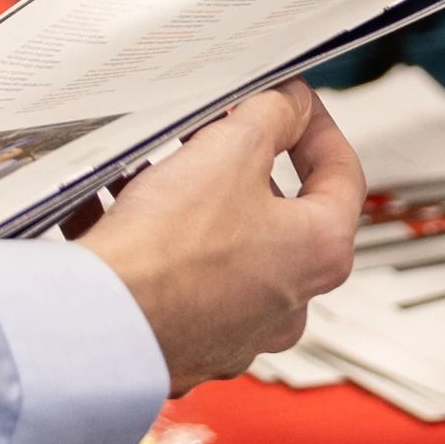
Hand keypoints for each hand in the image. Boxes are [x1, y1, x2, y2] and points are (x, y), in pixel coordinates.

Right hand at [78, 84, 368, 390]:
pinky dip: (156, 241)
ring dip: (194, 199)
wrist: (102, 325)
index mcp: (321, 253)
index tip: (293, 105)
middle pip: (281, 210)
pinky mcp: (193, 341)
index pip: (342, 173)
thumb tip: (291, 102)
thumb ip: (274, 114)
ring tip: (153, 167)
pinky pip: (183, 277)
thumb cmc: (170, 252)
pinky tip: (116, 210)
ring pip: (227, 243)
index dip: (315, 125)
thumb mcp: (231, 150)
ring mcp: (242, 328)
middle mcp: (291, 300)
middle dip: (243, 163)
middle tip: (215, 132)